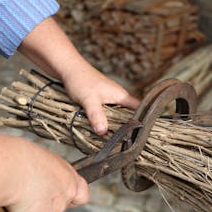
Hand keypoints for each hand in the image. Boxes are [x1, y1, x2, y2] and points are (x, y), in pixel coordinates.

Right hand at [4, 137, 89, 211]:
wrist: (9, 166)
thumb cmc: (19, 158)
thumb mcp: (39, 160)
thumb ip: (47, 173)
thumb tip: (39, 179)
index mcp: (68, 174)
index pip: (82, 193)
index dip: (71, 198)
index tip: (59, 197)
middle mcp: (67, 191)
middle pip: (61, 207)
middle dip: (47, 207)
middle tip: (30, 197)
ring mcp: (57, 207)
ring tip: (17, 196)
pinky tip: (12, 205)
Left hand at [18, 17, 139, 135]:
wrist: (68, 68)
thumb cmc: (80, 81)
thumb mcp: (89, 100)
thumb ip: (97, 115)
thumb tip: (103, 131)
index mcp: (121, 95)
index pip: (140, 108)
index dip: (143, 120)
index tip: (142, 135)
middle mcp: (118, 96)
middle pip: (129, 114)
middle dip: (128, 126)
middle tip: (127, 143)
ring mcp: (109, 98)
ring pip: (117, 114)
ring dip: (115, 124)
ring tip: (115, 140)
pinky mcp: (100, 100)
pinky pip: (107, 112)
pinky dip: (106, 120)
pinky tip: (101, 130)